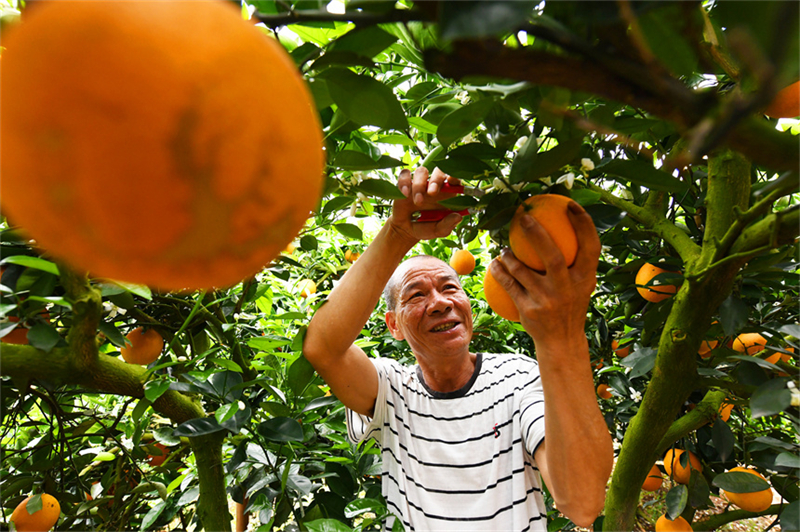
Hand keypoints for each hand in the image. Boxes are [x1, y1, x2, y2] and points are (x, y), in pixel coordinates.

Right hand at [388, 167, 461, 243]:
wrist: (406, 229)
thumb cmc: (426, 227)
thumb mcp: (437, 230)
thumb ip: (447, 225)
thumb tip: (458, 217)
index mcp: (448, 193)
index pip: (455, 179)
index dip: (455, 175)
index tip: (451, 180)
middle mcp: (435, 184)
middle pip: (439, 171)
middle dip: (436, 179)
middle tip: (432, 193)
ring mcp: (420, 182)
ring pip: (421, 171)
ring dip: (419, 185)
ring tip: (417, 201)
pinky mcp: (406, 183)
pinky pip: (405, 174)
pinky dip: (404, 182)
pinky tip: (405, 194)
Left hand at [490, 201, 600, 350]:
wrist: (562, 342)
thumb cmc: (570, 305)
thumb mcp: (581, 285)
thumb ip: (577, 261)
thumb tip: (564, 224)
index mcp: (586, 279)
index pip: (591, 246)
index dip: (583, 223)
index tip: (569, 204)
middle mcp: (569, 289)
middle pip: (553, 257)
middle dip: (537, 234)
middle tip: (523, 217)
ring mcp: (548, 300)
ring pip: (523, 270)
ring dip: (509, 255)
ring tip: (503, 249)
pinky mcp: (529, 310)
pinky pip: (509, 284)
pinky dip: (499, 271)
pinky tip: (495, 264)